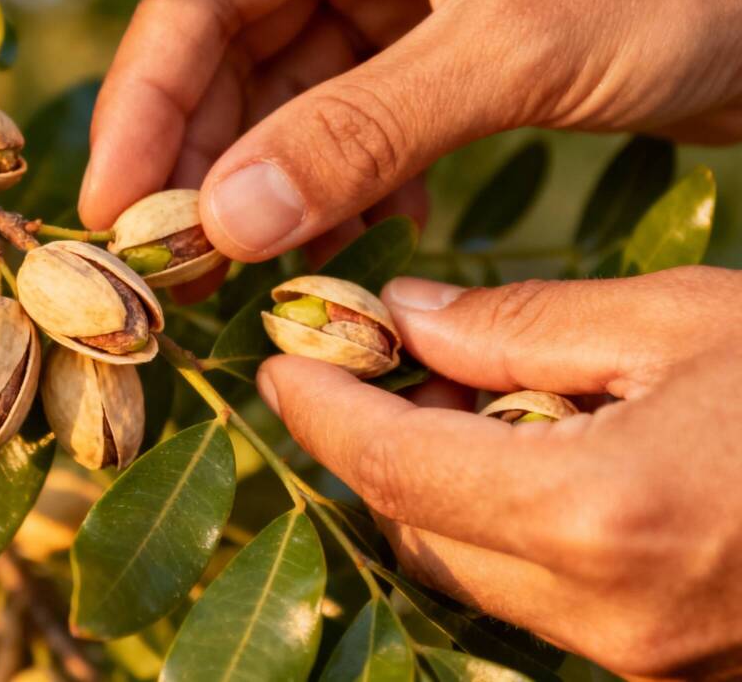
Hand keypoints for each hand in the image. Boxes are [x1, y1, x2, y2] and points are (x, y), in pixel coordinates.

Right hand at [78, 0, 741, 287]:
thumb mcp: (513, 46)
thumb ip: (362, 128)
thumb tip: (227, 221)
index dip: (148, 105)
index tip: (117, 213)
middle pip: (231, 50)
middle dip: (207, 161)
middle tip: (182, 270)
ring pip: (289, 95)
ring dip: (274, 188)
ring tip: (268, 274)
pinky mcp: (441, 49)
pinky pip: (356, 121)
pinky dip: (345, 186)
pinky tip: (354, 242)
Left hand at [255, 266, 741, 678]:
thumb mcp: (681, 322)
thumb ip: (520, 326)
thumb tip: (399, 316)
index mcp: (597, 516)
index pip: (393, 469)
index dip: (321, 410)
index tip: (281, 361)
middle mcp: (604, 615)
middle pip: (415, 533)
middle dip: (376, 446)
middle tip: (385, 361)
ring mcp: (639, 661)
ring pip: (466, 579)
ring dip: (437, 493)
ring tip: (470, 401)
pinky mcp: (667, 672)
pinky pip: (535, 604)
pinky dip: (504, 534)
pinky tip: (536, 461)